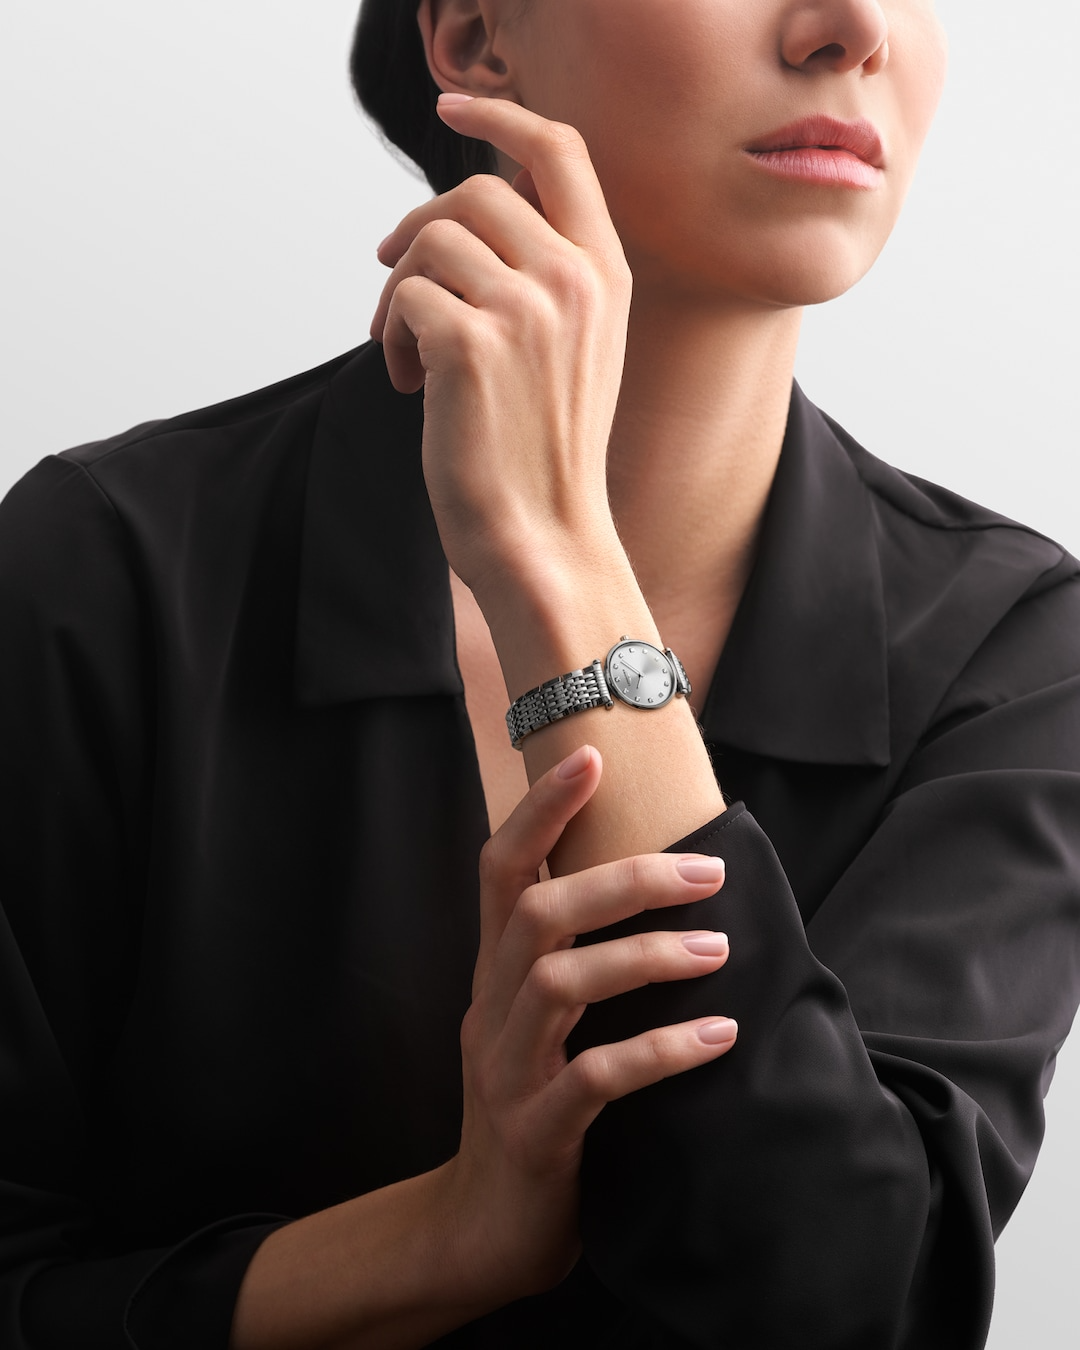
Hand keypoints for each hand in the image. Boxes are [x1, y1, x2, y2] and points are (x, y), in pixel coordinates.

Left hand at [370, 96, 632, 600]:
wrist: (544, 537)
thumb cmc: (546, 454)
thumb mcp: (575, 352)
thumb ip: (545, 277)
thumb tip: (464, 220)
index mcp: (606, 275)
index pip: (560, 154)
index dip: (502, 119)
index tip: (454, 108)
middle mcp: (575, 279)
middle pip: (472, 194)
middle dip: (417, 232)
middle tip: (394, 282)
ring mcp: (527, 309)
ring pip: (429, 242)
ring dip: (398, 294)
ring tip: (406, 356)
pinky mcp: (471, 344)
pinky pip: (404, 298)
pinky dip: (389, 337)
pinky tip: (408, 385)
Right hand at [440, 744, 736, 1306]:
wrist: (481, 1227)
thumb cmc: (529, 1106)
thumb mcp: (534, 1024)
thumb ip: (569, 963)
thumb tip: (653, 893)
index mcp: (493, 972)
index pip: (500, 868)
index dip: (539, 809)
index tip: (590, 756)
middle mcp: (489, 1007)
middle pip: (538, 913)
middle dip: (623, 879)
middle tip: (709, 871)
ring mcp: (506, 1070)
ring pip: (562, 984)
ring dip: (647, 958)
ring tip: (719, 952)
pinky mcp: (535, 1132)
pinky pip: (594, 1079)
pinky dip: (660, 1052)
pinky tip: (719, 1040)